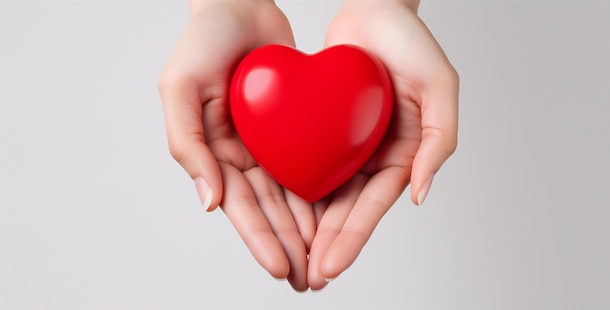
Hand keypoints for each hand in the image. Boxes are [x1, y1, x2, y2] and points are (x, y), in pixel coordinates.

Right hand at [158, 0, 313, 290]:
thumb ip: (187, 146)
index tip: (280, 267)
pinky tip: (332, 218)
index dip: (258, 239)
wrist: (240, 3)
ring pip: (290, 195)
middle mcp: (240, 153)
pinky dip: (318, 193)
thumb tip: (208, 203)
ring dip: (304, 230)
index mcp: (211, 151)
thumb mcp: (179, 88)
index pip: (239, 206)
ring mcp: (267, 142)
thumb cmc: (203, 41)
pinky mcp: (291, 127)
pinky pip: (307, 165)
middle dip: (286, 246)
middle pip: (268, 210)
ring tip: (321, 261)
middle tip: (307, 279)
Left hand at [307, 0, 458, 289]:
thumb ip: (439, 141)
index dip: (355, 237)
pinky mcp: (325, 130)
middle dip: (330, 246)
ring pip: (326, 196)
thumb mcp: (441, 85)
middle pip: (349, 210)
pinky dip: (297, 192)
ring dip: (311, 230)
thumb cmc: (411, 42)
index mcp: (404, 152)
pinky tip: (281, 216)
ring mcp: (349, 145)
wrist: (373, 9)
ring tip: (293, 261)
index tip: (330, 265)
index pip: (376, 204)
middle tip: (308, 278)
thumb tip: (419, 195)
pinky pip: (309, 164)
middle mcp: (375, 155)